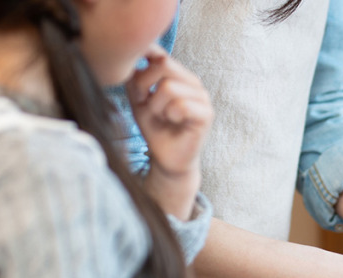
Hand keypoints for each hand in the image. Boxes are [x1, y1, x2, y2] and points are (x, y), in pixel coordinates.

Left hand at [126, 44, 212, 218]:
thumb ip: (136, 76)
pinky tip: (173, 122)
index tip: (139, 92)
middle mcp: (193, 82)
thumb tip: (136, 56)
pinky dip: (170, 115)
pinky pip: (181, 105)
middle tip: (148, 106)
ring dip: (157, 106)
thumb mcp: (138, 98)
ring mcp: (203, 97)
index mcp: (179, 74)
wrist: (167, 158)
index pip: (159, 54)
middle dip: (146, 86)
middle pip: (163, 64)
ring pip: (169, 87)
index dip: (141, 71)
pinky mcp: (206, 114)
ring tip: (162, 116)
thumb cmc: (155, 127)